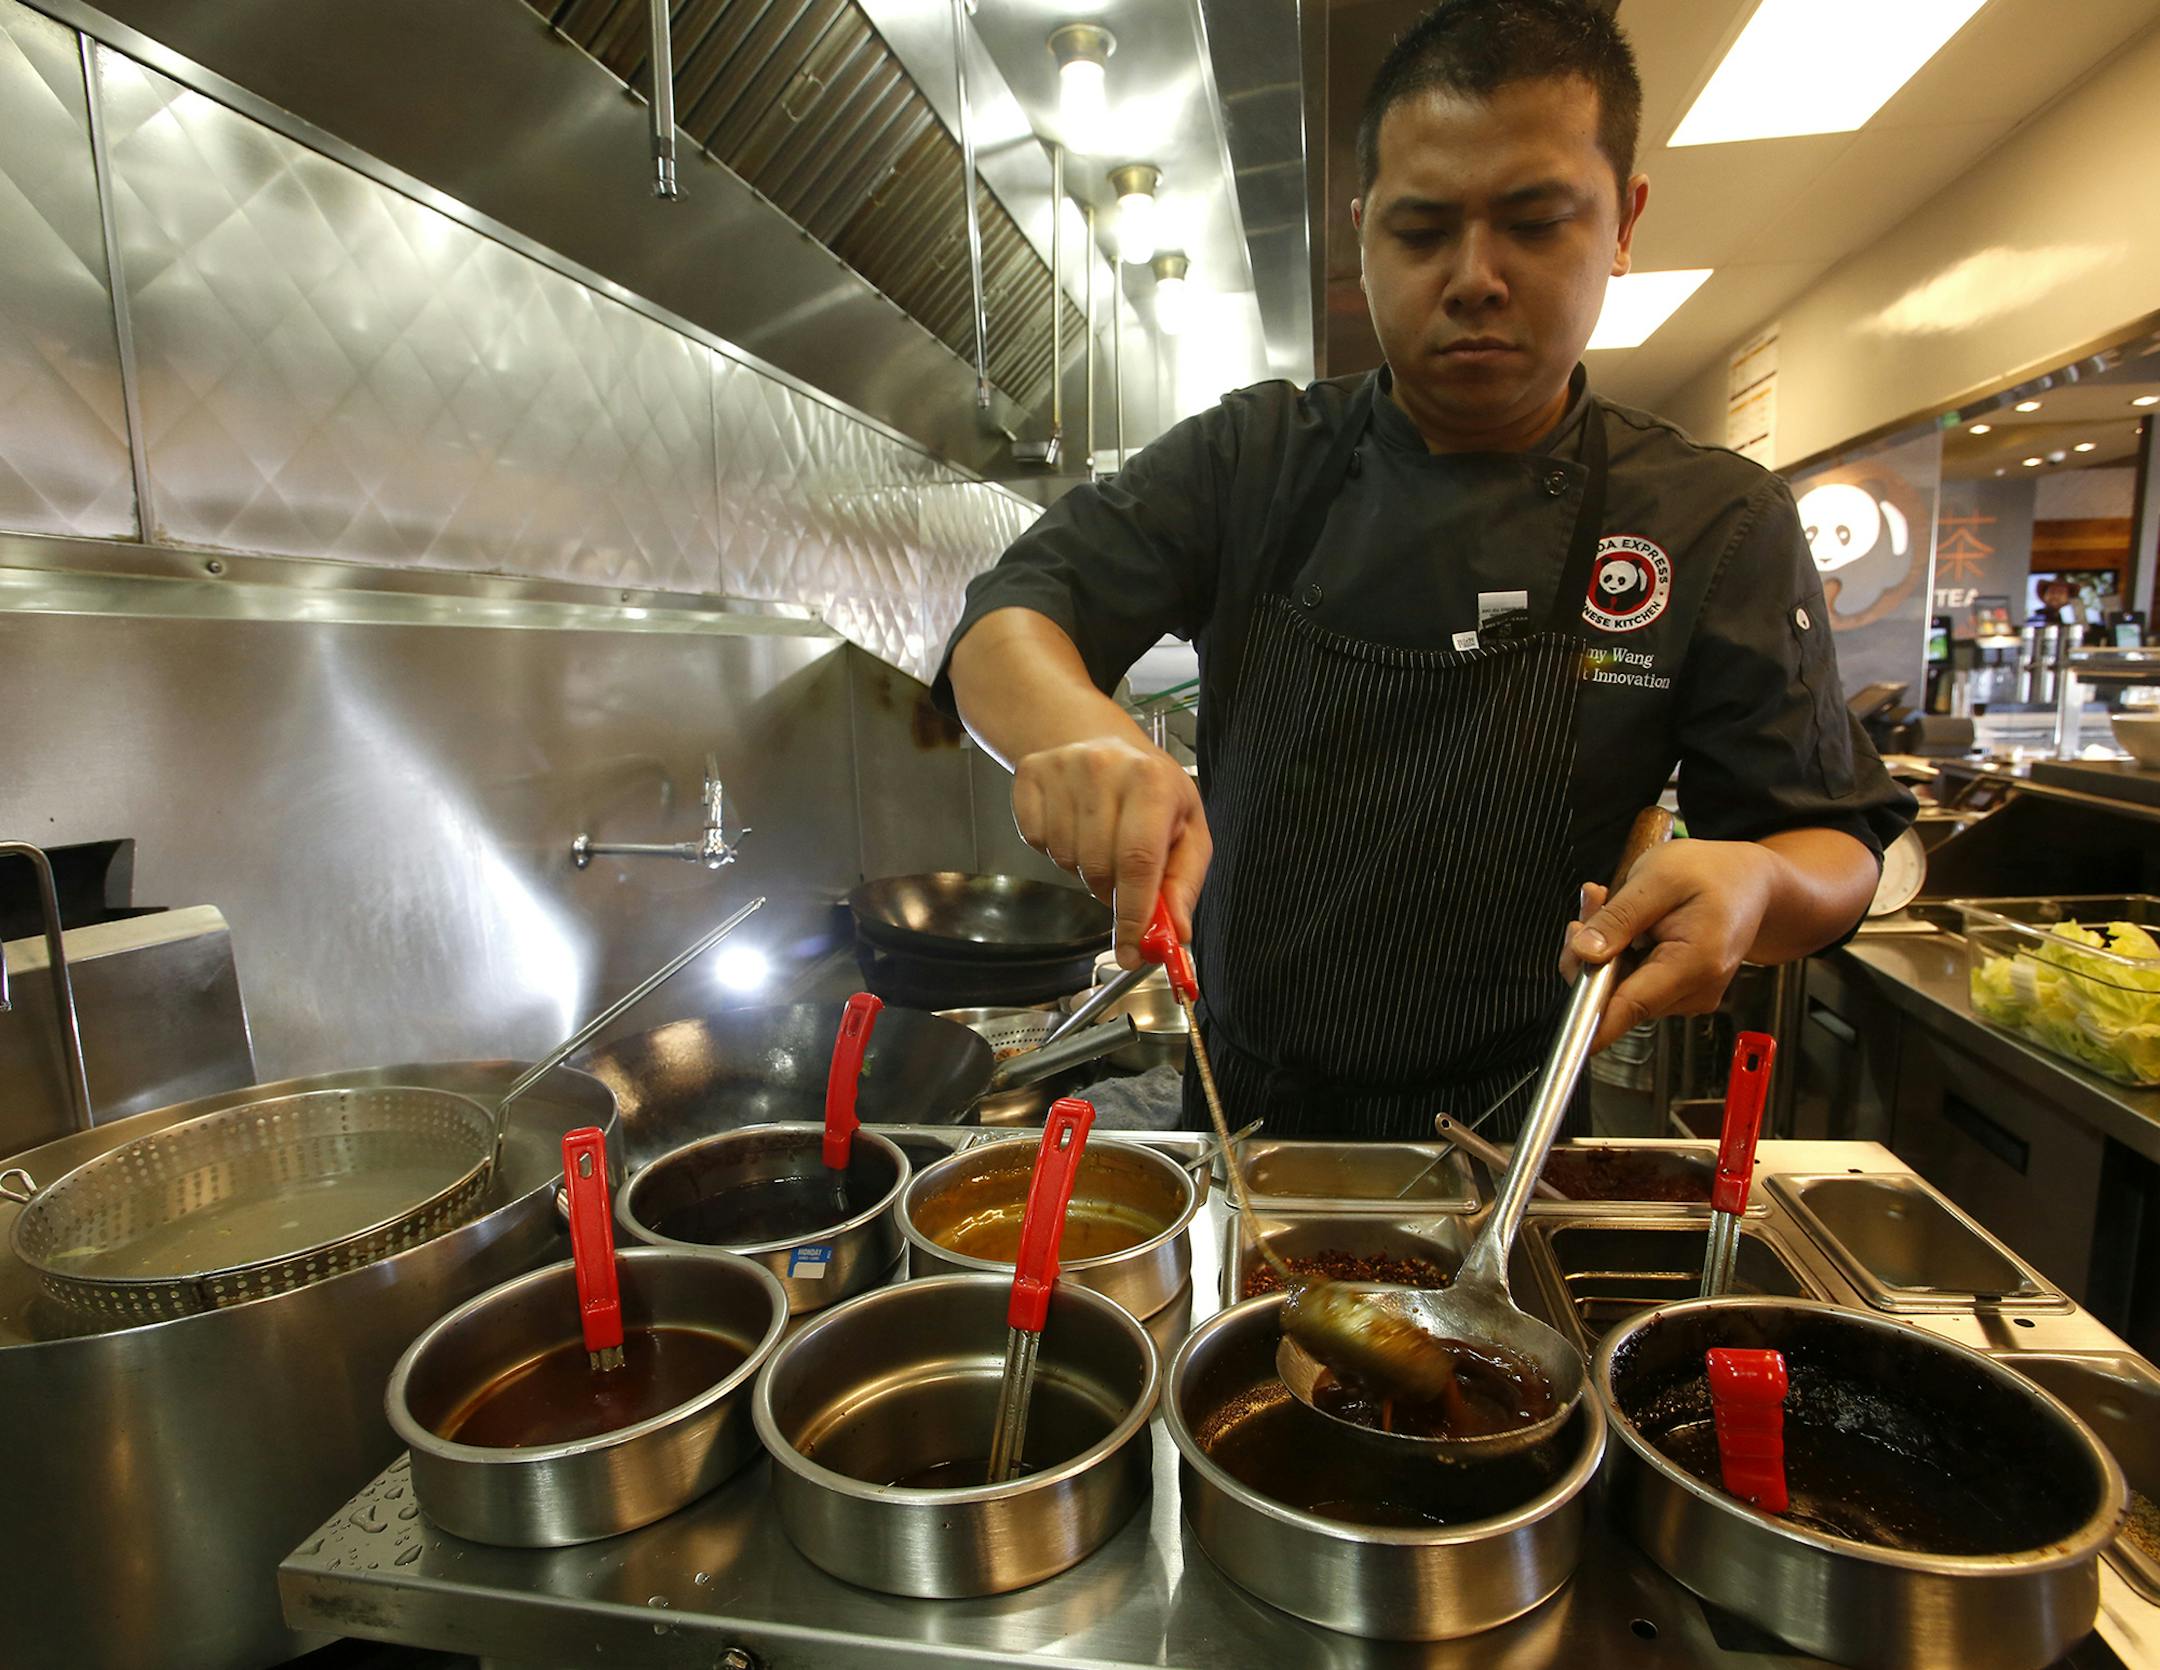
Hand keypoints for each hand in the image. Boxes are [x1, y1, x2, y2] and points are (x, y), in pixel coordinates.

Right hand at [1010, 734, 1212, 967]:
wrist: (1094, 735)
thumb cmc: (1149, 788)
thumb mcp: (1187, 829)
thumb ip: (1184, 884)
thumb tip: (1174, 932)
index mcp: (1153, 782)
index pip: (1140, 862)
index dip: (1135, 914)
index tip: (1133, 949)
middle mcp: (1106, 769)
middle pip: (1100, 867)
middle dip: (1113, 891)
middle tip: (1124, 876)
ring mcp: (1063, 769)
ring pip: (1067, 859)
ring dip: (1084, 867)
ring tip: (1100, 838)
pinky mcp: (1029, 776)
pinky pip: (1037, 843)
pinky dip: (1055, 848)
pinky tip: (1073, 823)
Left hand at [1560, 840, 1779, 1051]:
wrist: (1752, 882)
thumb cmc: (1713, 873)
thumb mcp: (1658, 877)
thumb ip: (1620, 917)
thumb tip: (1584, 952)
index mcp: (1695, 963)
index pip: (1632, 1007)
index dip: (1591, 1020)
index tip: (1566, 1030)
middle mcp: (1695, 991)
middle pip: (1616, 995)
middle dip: (1590, 952)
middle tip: (1593, 901)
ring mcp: (1688, 995)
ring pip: (1619, 987)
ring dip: (1603, 947)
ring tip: (1611, 900)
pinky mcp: (1679, 992)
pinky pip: (1632, 981)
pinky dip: (1619, 952)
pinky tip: (1625, 918)